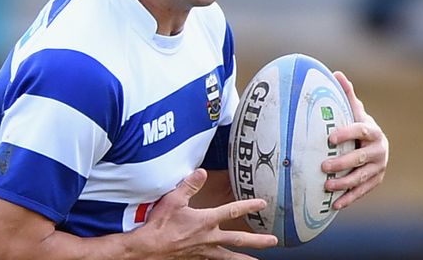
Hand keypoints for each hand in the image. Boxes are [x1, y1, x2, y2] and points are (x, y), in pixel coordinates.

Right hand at [135, 169, 277, 259]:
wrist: (148, 249)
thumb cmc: (159, 225)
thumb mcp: (173, 200)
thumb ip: (189, 185)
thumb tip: (202, 172)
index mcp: (205, 221)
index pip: (232, 211)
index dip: (249, 206)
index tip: (262, 203)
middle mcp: (208, 238)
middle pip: (238, 239)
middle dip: (257, 240)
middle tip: (273, 241)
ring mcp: (203, 251)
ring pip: (229, 257)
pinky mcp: (196, 258)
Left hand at [322, 71, 388, 209]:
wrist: (375, 143)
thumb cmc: (357, 125)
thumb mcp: (353, 111)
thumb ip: (346, 95)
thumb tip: (335, 73)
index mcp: (373, 131)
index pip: (361, 130)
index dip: (347, 133)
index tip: (330, 138)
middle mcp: (379, 150)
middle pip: (360, 158)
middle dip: (342, 163)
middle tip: (322, 167)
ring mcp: (379, 168)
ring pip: (361, 178)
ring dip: (344, 184)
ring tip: (326, 187)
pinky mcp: (376, 181)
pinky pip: (362, 191)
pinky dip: (350, 198)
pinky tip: (335, 205)